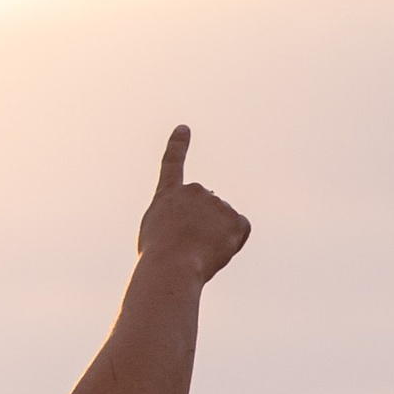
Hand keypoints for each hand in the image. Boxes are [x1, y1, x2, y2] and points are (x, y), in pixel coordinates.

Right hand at [136, 125, 250, 282]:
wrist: (172, 265)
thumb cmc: (157, 258)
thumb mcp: (154, 236)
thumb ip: (173, 222)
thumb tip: (196, 229)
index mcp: (169, 195)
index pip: (173, 164)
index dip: (178, 146)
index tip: (183, 128)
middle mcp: (195, 191)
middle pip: (204, 208)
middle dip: (201, 224)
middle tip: (186, 248)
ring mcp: (217, 203)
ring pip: (221, 222)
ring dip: (214, 237)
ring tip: (197, 254)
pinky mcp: (236, 219)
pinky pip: (239, 231)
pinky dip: (232, 242)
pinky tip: (216, 252)